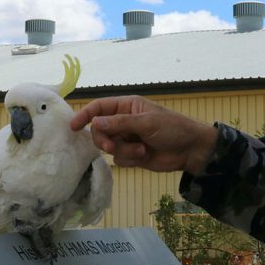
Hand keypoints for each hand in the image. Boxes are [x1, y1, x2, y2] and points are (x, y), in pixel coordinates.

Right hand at [70, 96, 217, 173]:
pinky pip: (119, 158)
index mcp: (127, 106)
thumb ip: (119, 123)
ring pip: (109, 147)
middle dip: (104, 140)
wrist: (190, 151)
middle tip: (110, 146)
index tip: (73, 126)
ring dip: (123, 150)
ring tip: (141, 150)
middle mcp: (124, 121)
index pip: (99, 107)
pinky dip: (130, 158)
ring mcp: (127, 138)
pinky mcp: (132, 154)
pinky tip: (145, 155)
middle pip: (99, 130)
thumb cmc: (172, 129)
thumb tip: (94, 123)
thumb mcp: (146, 122)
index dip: (85, 115)